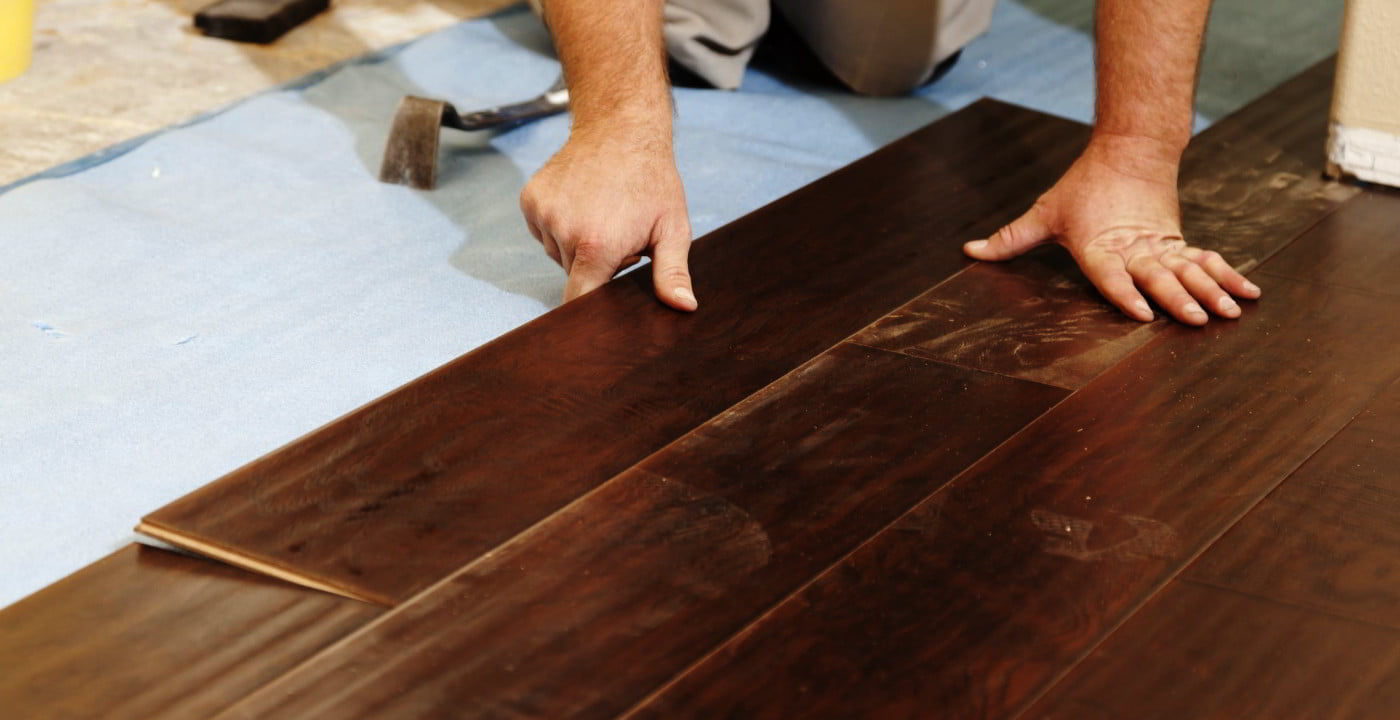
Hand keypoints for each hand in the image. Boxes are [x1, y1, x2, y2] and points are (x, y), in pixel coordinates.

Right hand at [519, 128, 696, 310]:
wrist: (621, 128)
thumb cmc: (652, 180)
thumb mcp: (672, 229)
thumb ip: (673, 274)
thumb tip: (683, 307)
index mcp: (597, 246)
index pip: (579, 301)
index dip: (592, 308)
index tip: (604, 304)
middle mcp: (563, 231)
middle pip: (573, 274)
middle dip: (596, 265)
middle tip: (620, 236)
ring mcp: (543, 212)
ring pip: (558, 252)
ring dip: (577, 245)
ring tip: (602, 215)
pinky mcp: (530, 199)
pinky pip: (544, 231)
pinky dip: (560, 225)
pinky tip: (582, 204)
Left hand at [963, 134, 1259, 324]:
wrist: (1129, 148)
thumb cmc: (1082, 187)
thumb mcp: (1044, 212)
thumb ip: (1009, 239)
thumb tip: (969, 251)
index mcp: (1100, 246)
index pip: (1111, 274)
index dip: (1124, 293)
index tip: (1141, 312)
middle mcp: (1134, 248)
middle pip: (1158, 276)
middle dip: (1179, 298)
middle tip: (1198, 319)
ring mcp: (1160, 246)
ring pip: (1189, 270)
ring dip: (1211, 291)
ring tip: (1231, 311)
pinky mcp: (1177, 242)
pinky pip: (1206, 261)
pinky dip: (1228, 275)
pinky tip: (1249, 295)